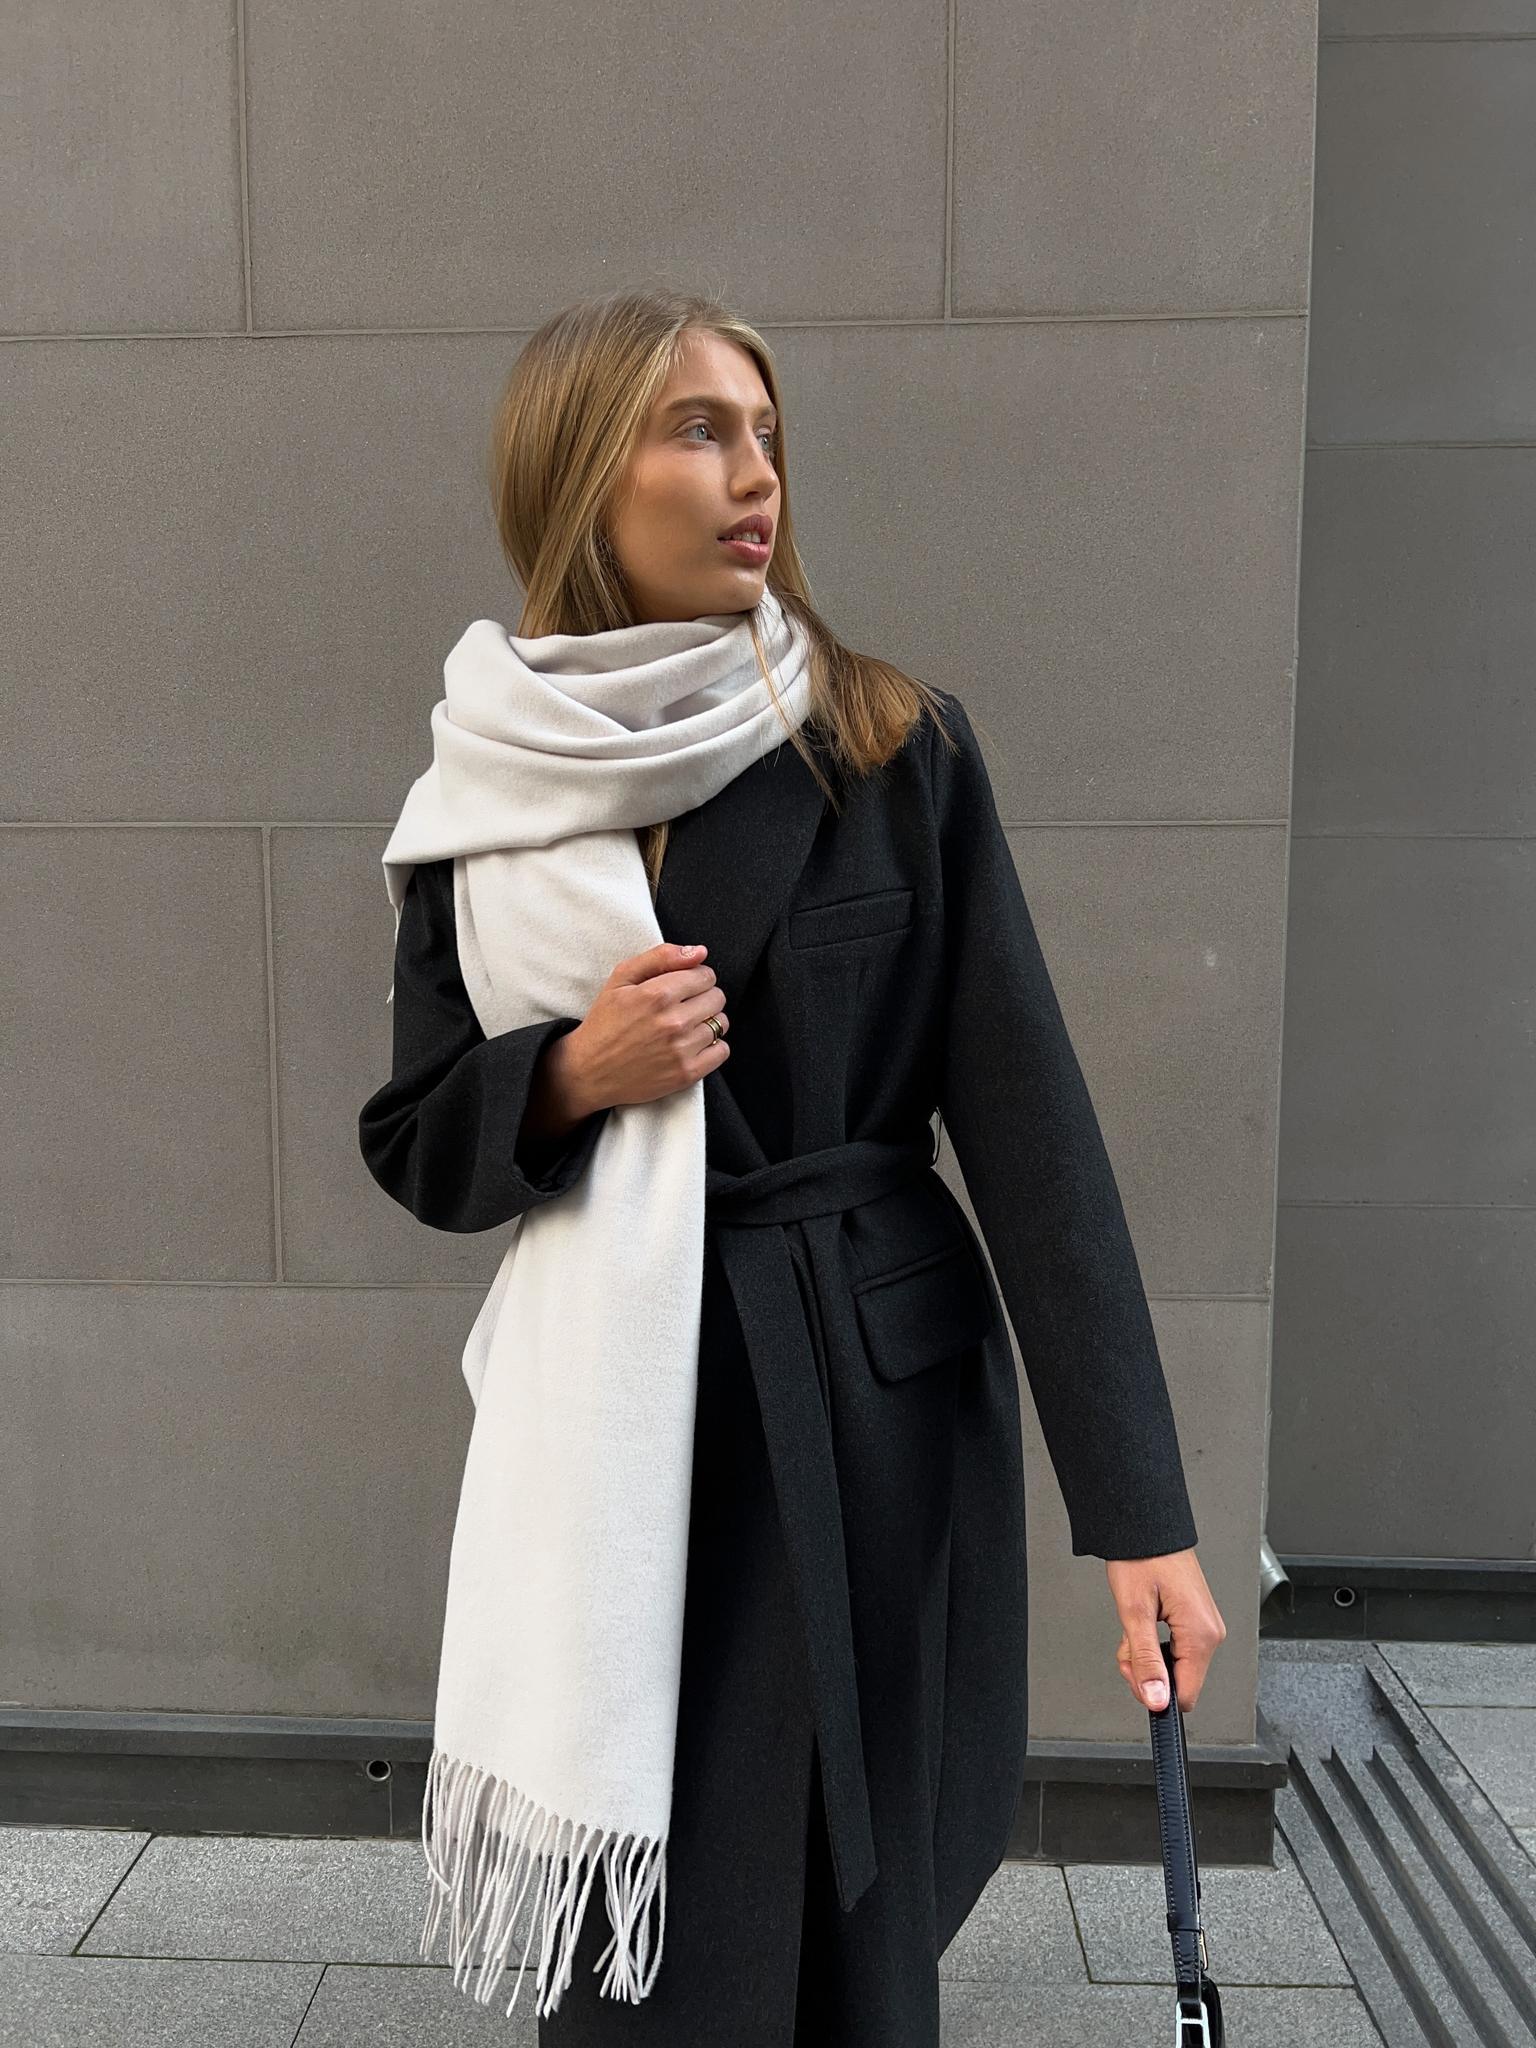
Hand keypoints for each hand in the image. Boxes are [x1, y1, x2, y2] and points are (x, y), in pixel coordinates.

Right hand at [565, 942, 729, 1111]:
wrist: (589, 1071)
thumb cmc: (604, 1022)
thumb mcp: (620, 978)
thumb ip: (660, 957)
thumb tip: (699, 952)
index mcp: (657, 994)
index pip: (705, 975)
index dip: (696, 977)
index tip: (683, 987)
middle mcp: (673, 1022)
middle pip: (717, 998)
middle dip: (703, 997)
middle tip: (682, 1006)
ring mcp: (681, 1050)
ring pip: (721, 1023)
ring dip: (707, 1021)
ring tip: (684, 1026)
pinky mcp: (686, 1074)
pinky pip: (722, 1051)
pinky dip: (712, 1046)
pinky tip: (691, 1045)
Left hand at [1105, 1549, 1225, 1713]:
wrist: (1146, 1525)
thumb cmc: (1141, 1557)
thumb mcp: (1134, 1611)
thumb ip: (1145, 1659)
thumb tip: (1156, 1699)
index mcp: (1201, 1634)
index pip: (1186, 1694)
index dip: (1155, 1693)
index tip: (1134, 1674)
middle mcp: (1210, 1632)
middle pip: (1179, 1682)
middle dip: (1146, 1671)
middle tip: (1126, 1647)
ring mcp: (1204, 1625)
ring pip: (1174, 1665)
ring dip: (1146, 1656)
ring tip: (1131, 1630)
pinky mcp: (1195, 1620)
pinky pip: (1175, 1648)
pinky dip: (1152, 1643)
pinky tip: (1140, 1625)